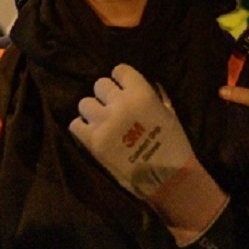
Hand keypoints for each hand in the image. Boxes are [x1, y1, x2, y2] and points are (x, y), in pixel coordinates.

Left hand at [70, 64, 227, 244]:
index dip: (121, 79)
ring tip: (102, 121)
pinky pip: (75, 124)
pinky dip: (83, 128)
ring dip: (93, 111)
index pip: (120, 70)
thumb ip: (155, 95)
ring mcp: (104, 123)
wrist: (167, 177)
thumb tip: (144, 83)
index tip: (123, 88)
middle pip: (100, 84)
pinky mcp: (92, 142)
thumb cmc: (173, 143)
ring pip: (84, 103)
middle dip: (106, 95)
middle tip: (112, 107)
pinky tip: (94, 134)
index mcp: (142, 94)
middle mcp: (120, 104)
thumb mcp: (169, 112)